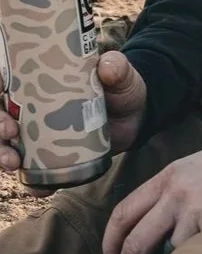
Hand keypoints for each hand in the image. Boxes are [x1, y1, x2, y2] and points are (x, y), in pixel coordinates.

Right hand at [0, 51, 145, 188]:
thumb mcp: (121, 74)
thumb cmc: (121, 88)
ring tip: (13, 162)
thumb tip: (107, 66)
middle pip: (1, 113)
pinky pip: (32, 172)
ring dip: (2, 154)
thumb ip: (117, 67)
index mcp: (42, 78)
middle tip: (10, 132)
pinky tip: (36, 188)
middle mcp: (33, 106)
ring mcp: (39, 132)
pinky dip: (30, 182)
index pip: (6, 78)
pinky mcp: (51, 156)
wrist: (135, 118)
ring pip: (8, 144)